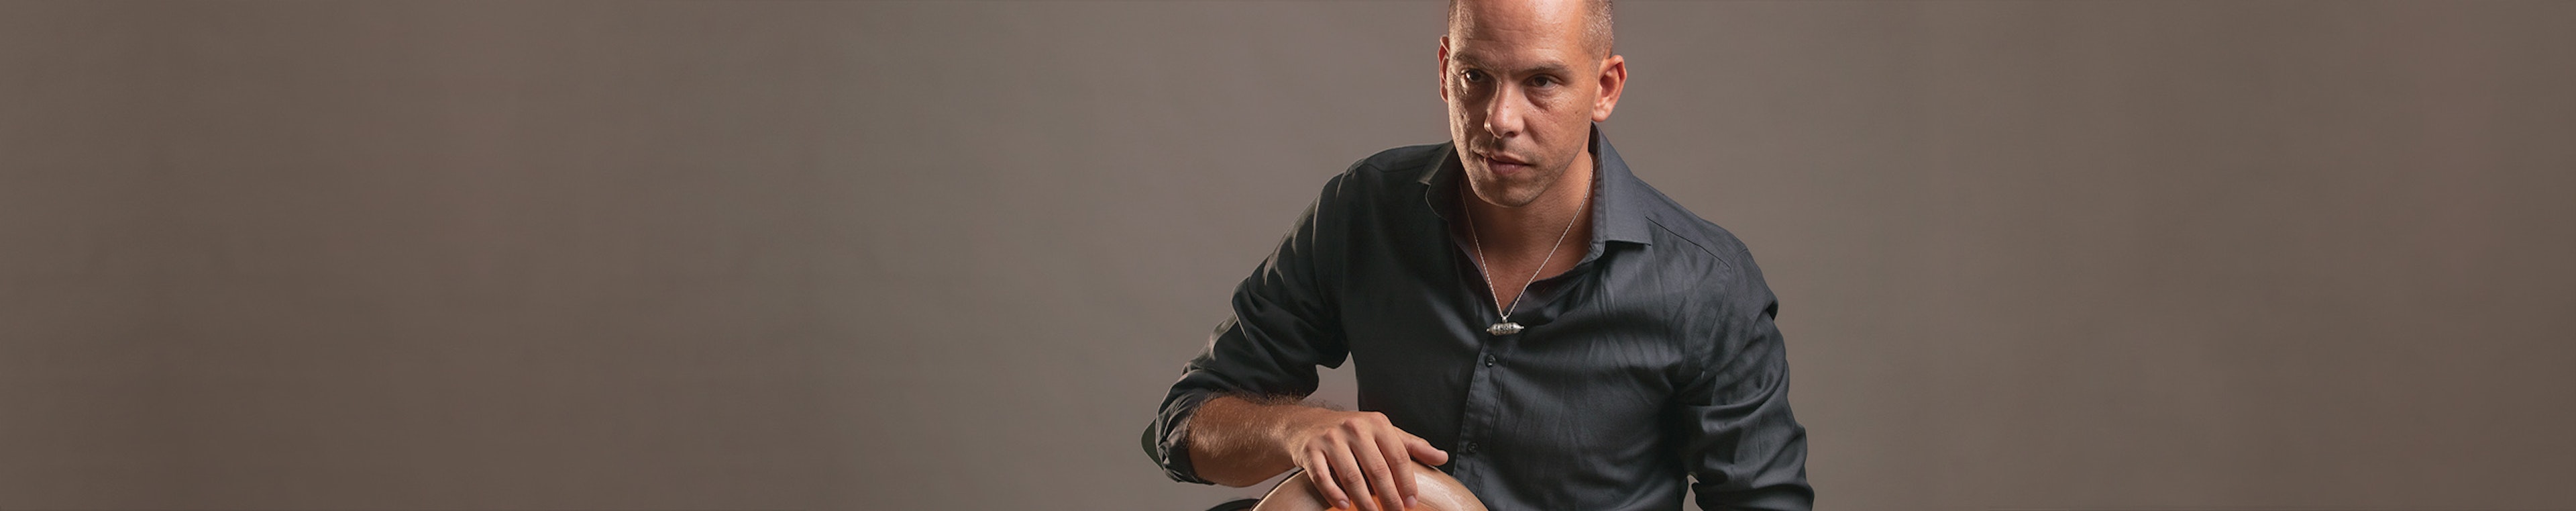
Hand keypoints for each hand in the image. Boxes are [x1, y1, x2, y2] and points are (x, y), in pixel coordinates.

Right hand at [1281, 410, 1449, 510]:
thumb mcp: (1383, 433)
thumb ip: (1412, 446)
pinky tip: (1345, 507)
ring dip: (1364, 502)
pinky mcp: (1310, 450)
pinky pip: (1323, 478)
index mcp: (1377, 423)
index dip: (1406, 482)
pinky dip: (1335, 495)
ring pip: (1351, 477)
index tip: (1412, 503)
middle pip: (1377, 470)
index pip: (1397, 457)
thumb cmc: (1352, 433)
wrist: (1307, 425)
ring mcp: (1330, 438)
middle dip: (1389, 497)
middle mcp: (1354, 428)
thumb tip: (1442, 457)